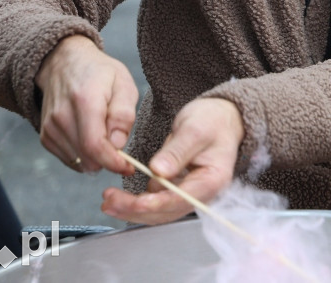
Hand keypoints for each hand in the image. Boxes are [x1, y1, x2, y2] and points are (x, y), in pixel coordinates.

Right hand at [35, 34, 137, 174]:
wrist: (63, 63)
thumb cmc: (99, 73)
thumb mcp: (123, 84)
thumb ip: (123, 114)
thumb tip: (118, 144)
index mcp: (84, 100)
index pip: (95, 145)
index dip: (114, 162)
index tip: (129, 166)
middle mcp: (61, 116)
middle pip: (87, 158)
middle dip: (108, 160)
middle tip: (120, 147)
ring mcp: (50, 127)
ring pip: (79, 162)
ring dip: (96, 157)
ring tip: (104, 134)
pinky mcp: (45, 136)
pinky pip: (69, 159)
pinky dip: (84, 156)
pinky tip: (91, 136)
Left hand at [101, 97, 243, 224]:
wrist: (221, 119)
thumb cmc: (213, 121)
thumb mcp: (194, 130)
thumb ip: (176, 152)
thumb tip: (157, 172)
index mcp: (212, 180)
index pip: (180, 199)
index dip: (155, 204)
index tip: (133, 202)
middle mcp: (202, 193)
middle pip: (167, 211)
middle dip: (136, 210)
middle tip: (109, 202)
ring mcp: (190, 193)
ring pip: (160, 211)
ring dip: (134, 209)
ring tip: (109, 201)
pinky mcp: (179, 189)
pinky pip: (158, 202)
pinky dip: (139, 202)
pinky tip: (121, 198)